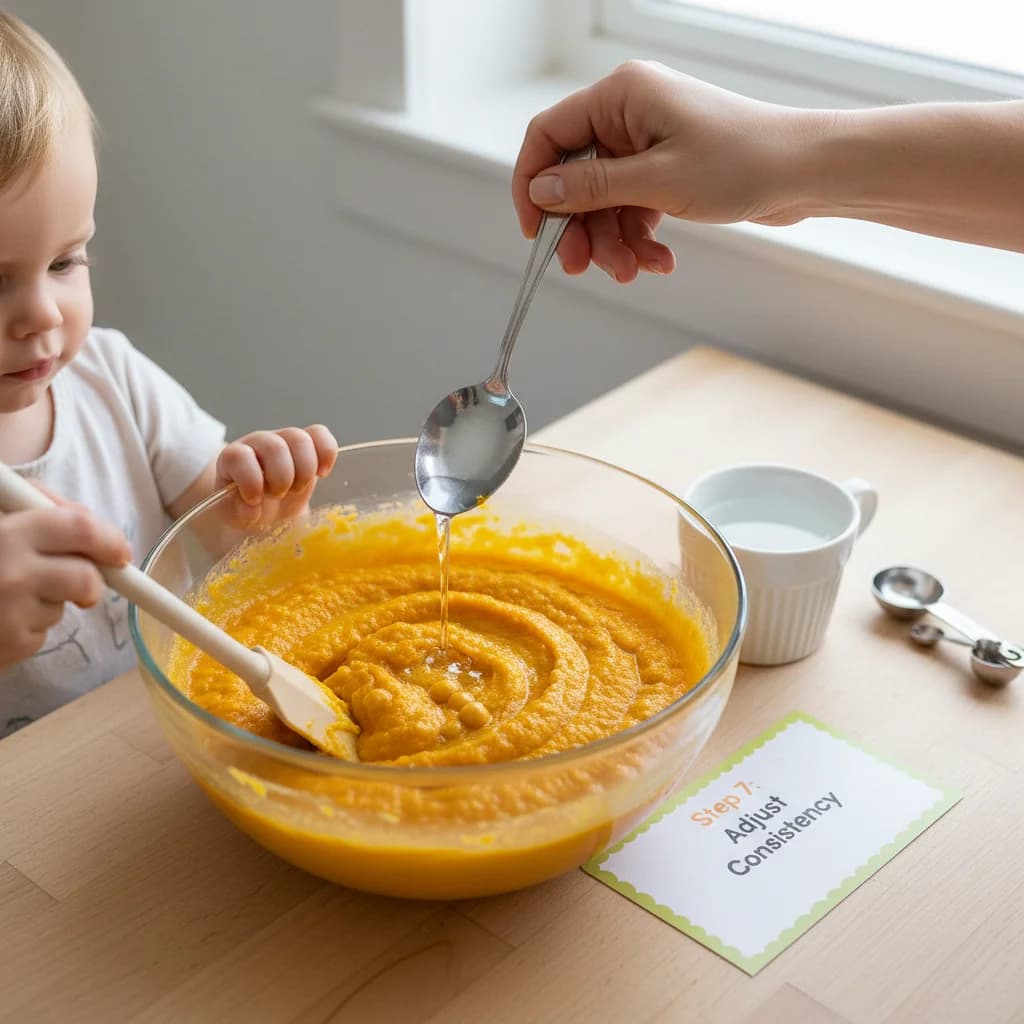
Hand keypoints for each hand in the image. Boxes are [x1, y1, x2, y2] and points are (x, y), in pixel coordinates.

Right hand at [0, 492, 131, 669]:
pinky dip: (28, 625)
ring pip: (63, 606)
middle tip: (91, 583)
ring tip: (10, 593)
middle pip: (85, 578)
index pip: (79, 528)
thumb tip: (90, 520)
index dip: (108, 538)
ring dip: (52, 601)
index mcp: (7, 533)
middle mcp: (11, 574)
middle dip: (94, 581)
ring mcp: (9, 614)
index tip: (119, 550)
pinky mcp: (8, 646)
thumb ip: (37, 506)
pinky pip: (41, 633)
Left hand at [216, 425, 337, 525]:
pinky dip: (326, 454)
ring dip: (304, 470)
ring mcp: (283, 441)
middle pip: (275, 447)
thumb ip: (238, 511)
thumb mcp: (234, 514)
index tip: (255, 500)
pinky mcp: (307, 445)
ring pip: (300, 439)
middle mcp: (258, 444)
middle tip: (279, 495)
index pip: (239, 456)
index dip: (250, 479)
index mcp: (233, 458)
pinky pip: (320, 435)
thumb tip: (252, 509)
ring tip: (298, 488)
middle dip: (282, 478)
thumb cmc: (245, 507)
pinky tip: (322, 473)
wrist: (263, 505)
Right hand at [513, 61, 821, 281]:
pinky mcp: (667, 169)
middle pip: (575, 178)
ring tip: (635, 271)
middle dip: (581, 229)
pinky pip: (633, 208)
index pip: (549, 136)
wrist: (806, 172)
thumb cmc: (744, 161)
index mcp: (621, 96)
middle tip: (583, 268)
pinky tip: (659, 261)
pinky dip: (640, 238)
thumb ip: (591, 188)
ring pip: (604, 202)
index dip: (533, 185)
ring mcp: (649, 143)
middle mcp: (630, 114)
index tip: (535, 232)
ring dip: (614, 243)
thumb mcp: (657, 181)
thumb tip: (540, 193)